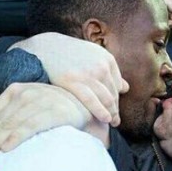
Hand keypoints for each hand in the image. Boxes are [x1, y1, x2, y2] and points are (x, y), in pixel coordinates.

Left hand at [0, 83, 93, 162]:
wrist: (81, 105)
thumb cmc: (51, 107)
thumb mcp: (28, 101)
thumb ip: (6, 105)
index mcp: (15, 90)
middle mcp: (26, 93)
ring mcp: (41, 101)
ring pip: (11, 124)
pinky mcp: (54, 112)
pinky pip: (31, 126)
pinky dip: (17, 137)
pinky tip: (7, 148)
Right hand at [11, 33, 127, 125]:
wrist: (46, 47)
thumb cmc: (70, 55)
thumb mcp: (94, 57)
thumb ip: (110, 72)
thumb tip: (125, 88)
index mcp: (108, 59)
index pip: (117, 86)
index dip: (118, 101)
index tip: (115, 111)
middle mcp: (101, 66)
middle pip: (113, 94)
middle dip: (115, 109)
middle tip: (116, 122)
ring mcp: (88, 74)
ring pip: (106, 99)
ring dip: (111, 113)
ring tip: (111, 123)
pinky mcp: (74, 81)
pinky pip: (91, 100)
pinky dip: (101, 111)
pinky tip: (105, 119)